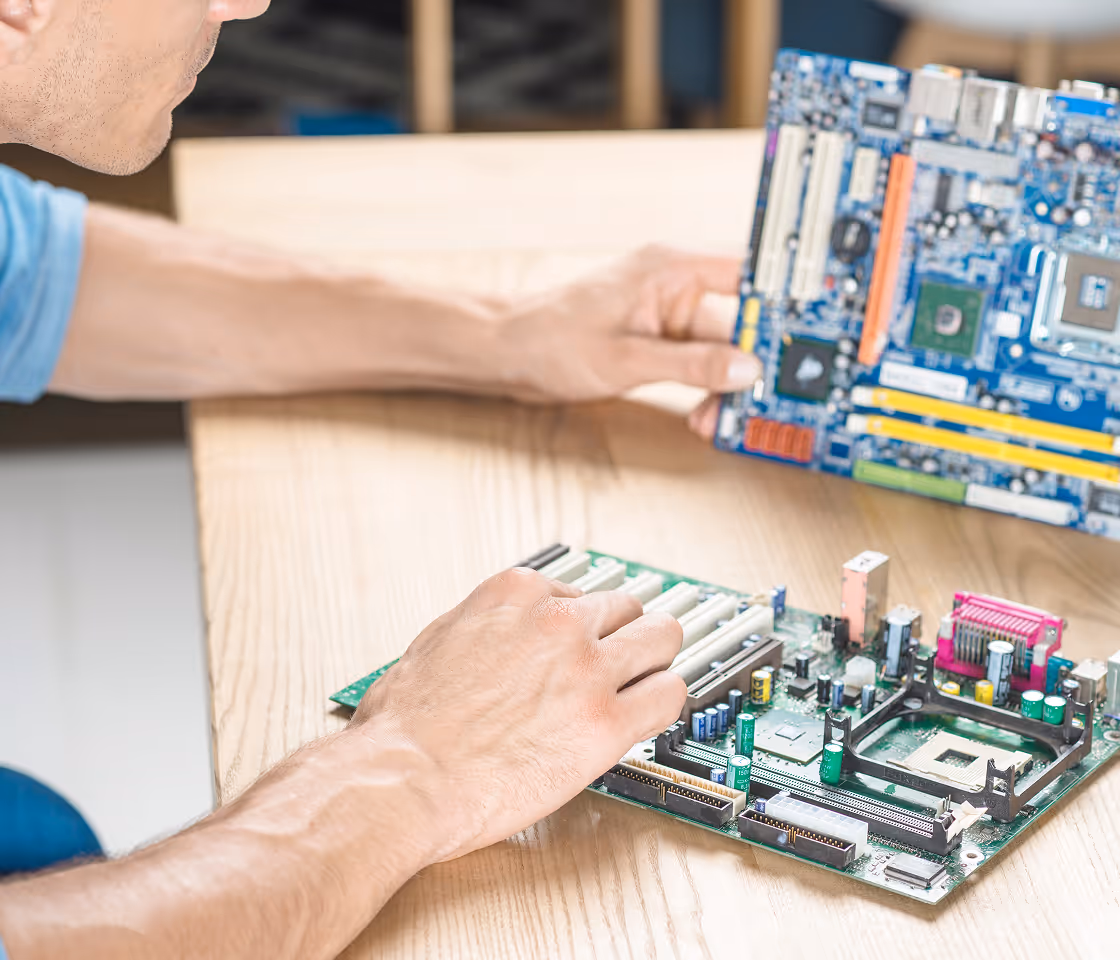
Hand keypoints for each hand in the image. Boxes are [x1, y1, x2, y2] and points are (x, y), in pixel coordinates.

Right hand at [352, 567, 685, 861]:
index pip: (579, 592)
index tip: (585, 641)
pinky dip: (663, 701)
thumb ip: (482, 624)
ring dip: (656, 658)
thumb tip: (501, 632)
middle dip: (627, 633)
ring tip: (650, 678)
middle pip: (628, 609)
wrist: (403, 777)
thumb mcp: (435, 639)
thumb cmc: (404, 725)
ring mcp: (587, 669)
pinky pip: (668, 696)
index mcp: (515, 594)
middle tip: (627, 656)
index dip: (583, 624)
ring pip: (661, 640)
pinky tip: (650, 713)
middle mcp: (559, 621)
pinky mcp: (606, 722)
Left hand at [494, 245, 760, 404]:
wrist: (508, 354)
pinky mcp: (658, 340)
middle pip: (739, 320)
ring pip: (720, 349)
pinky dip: (705, 388)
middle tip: (768, 395)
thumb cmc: (551, 340)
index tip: (816, 324)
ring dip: (726, 384)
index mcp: (671, 268)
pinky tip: (704, 415)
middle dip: (752, 361)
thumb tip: (746, 369)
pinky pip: (698, 362)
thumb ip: (691, 363)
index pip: (748, 271)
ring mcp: (667, 314)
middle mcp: (675, 285)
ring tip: (723, 418)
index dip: (785, 296)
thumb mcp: (627, 358)